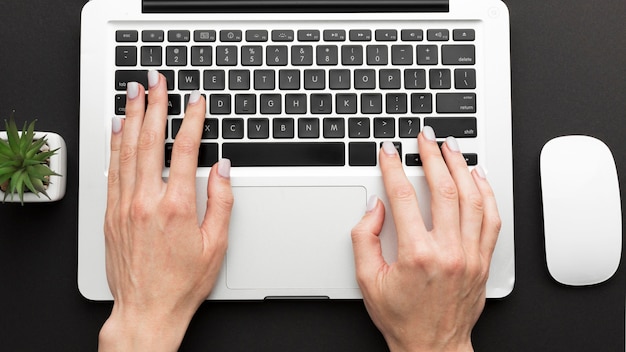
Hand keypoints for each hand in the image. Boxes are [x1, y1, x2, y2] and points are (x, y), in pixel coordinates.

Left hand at [99, 71, 232, 350]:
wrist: (146, 310)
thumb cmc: (182, 283)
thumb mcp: (216, 245)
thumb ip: (221, 202)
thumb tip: (222, 168)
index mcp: (175, 207)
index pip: (183, 150)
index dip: (191, 120)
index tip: (195, 101)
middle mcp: (146, 202)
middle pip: (149, 141)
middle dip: (155, 106)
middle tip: (157, 82)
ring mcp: (124, 206)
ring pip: (126, 151)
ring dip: (131, 117)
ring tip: (134, 92)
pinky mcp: (111, 214)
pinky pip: (112, 170)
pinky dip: (114, 144)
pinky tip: (117, 128)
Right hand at [351, 127, 500, 351]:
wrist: (433, 347)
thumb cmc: (401, 317)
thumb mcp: (367, 280)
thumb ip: (365, 238)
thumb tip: (375, 207)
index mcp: (416, 254)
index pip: (403, 196)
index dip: (394, 167)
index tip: (389, 151)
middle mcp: (448, 251)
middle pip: (443, 189)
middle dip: (432, 156)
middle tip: (425, 137)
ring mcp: (470, 255)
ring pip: (472, 198)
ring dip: (461, 167)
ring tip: (452, 147)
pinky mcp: (483, 261)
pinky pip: (492, 218)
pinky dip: (487, 193)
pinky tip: (479, 176)